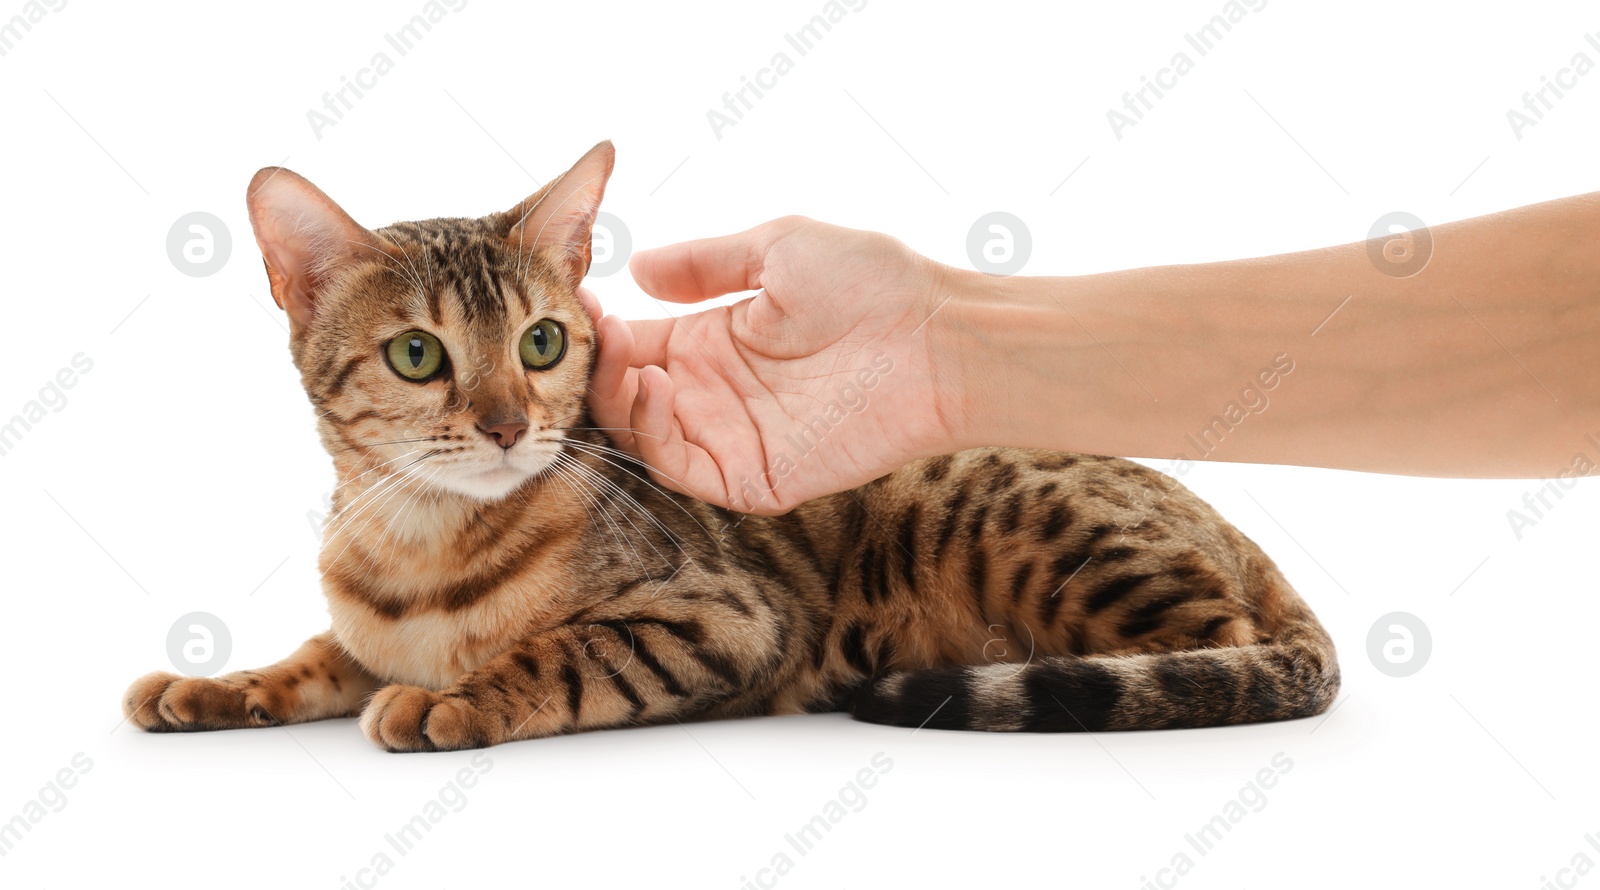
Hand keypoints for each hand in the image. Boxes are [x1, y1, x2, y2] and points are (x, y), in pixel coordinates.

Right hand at [587, 216, 968, 513]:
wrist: (937, 339)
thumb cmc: (873, 283)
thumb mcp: (777, 249)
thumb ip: (704, 262)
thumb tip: (636, 267)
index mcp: (715, 342)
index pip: (633, 347)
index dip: (599, 332)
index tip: (573, 303)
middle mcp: (715, 395)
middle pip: (626, 397)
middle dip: (595, 370)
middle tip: (578, 338)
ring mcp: (732, 440)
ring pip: (643, 436)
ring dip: (616, 399)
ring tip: (620, 359)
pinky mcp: (754, 479)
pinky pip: (682, 470)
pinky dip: (652, 436)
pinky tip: (653, 388)